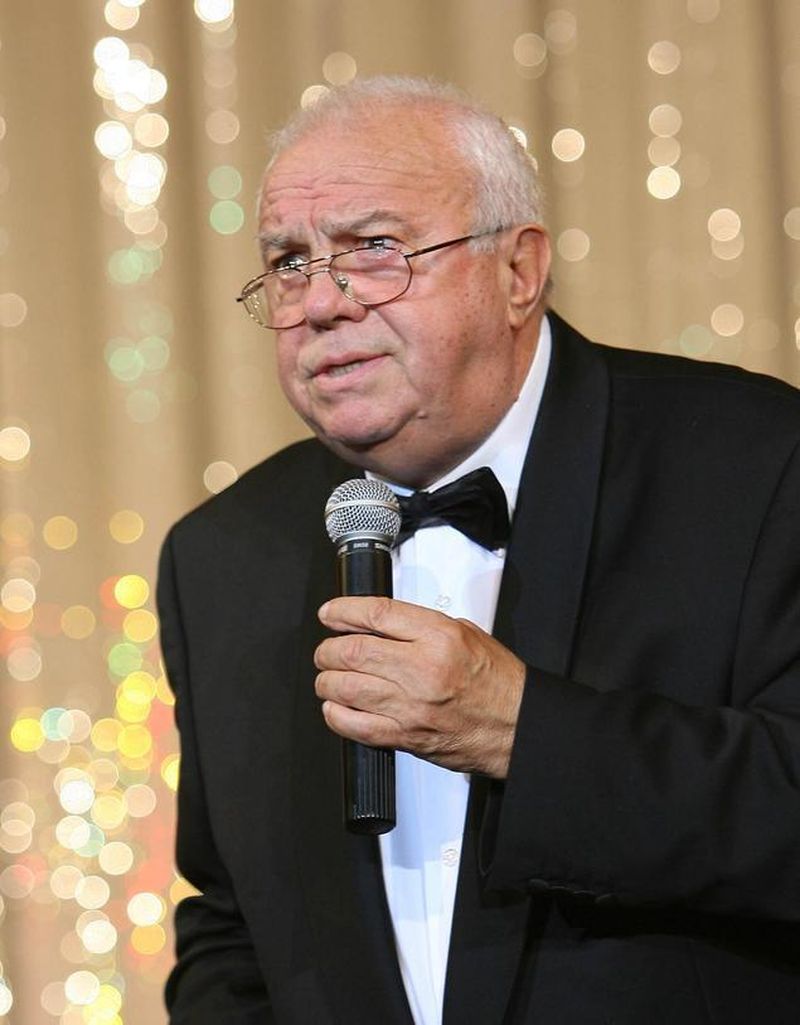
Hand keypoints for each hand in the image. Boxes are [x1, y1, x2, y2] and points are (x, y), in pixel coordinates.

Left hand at [314, 596, 525, 777]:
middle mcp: (422, 669)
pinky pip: (355, 726)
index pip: (376, 614)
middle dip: (328, 649)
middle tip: (326, 650)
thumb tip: (377, 622)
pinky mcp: (405, 736)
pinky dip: (337, 715)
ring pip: (346, 687)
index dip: (343, 611)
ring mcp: (411, 706)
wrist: (517, 725)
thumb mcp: (464, 632)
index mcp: (439, 637)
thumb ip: (419, 626)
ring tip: (329, 677)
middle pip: (352, 651)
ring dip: (328, 681)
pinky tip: (337, 707)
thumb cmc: (496, 681)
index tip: (330, 613)